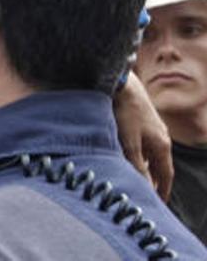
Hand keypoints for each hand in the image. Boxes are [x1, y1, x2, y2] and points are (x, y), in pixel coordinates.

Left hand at [114, 72, 173, 200]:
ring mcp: (153, 128)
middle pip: (160, 165)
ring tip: (138, 179)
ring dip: (146, 168)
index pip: (165, 174)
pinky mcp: (143, 121)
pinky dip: (140, 155)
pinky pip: (145, 144)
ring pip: (151, 154)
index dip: (162, 190)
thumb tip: (144, 185)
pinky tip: (129, 156)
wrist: (122, 85)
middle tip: (148, 195)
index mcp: (162, 145)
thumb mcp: (129, 142)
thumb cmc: (126, 113)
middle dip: (155, 181)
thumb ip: (136, 164)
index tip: (159, 204)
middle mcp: (161, 138)